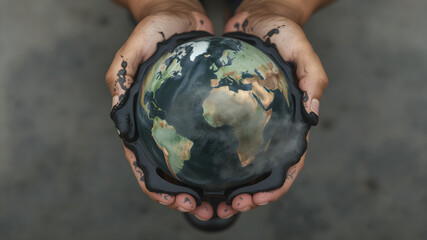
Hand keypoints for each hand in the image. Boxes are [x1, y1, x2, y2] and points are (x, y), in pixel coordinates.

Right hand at [105, 0, 215, 220]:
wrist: (181, 13)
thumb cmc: (154, 29)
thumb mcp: (133, 48)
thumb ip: (120, 76)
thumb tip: (118, 114)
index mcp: (139, 121)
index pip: (143, 166)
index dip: (159, 190)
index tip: (182, 200)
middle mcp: (160, 127)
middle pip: (170, 173)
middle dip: (187, 196)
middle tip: (210, 208)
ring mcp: (181, 122)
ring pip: (192, 165)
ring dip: (208, 187)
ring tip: (229, 200)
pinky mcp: (202, 113)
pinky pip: (212, 142)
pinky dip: (222, 161)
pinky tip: (240, 170)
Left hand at [215, 0, 329, 217]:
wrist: (257, 15)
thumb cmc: (283, 33)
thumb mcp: (302, 51)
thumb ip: (313, 80)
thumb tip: (314, 117)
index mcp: (292, 121)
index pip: (289, 163)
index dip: (276, 186)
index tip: (256, 198)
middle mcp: (270, 126)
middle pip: (263, 171)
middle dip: (249, 194)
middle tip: (228, 205)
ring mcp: (249, 121)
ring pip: (241, 162)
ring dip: (227, 185)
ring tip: (209, 199)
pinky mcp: (230, 110)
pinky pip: (222, 139)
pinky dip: (212, 158)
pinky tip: (195, 169)